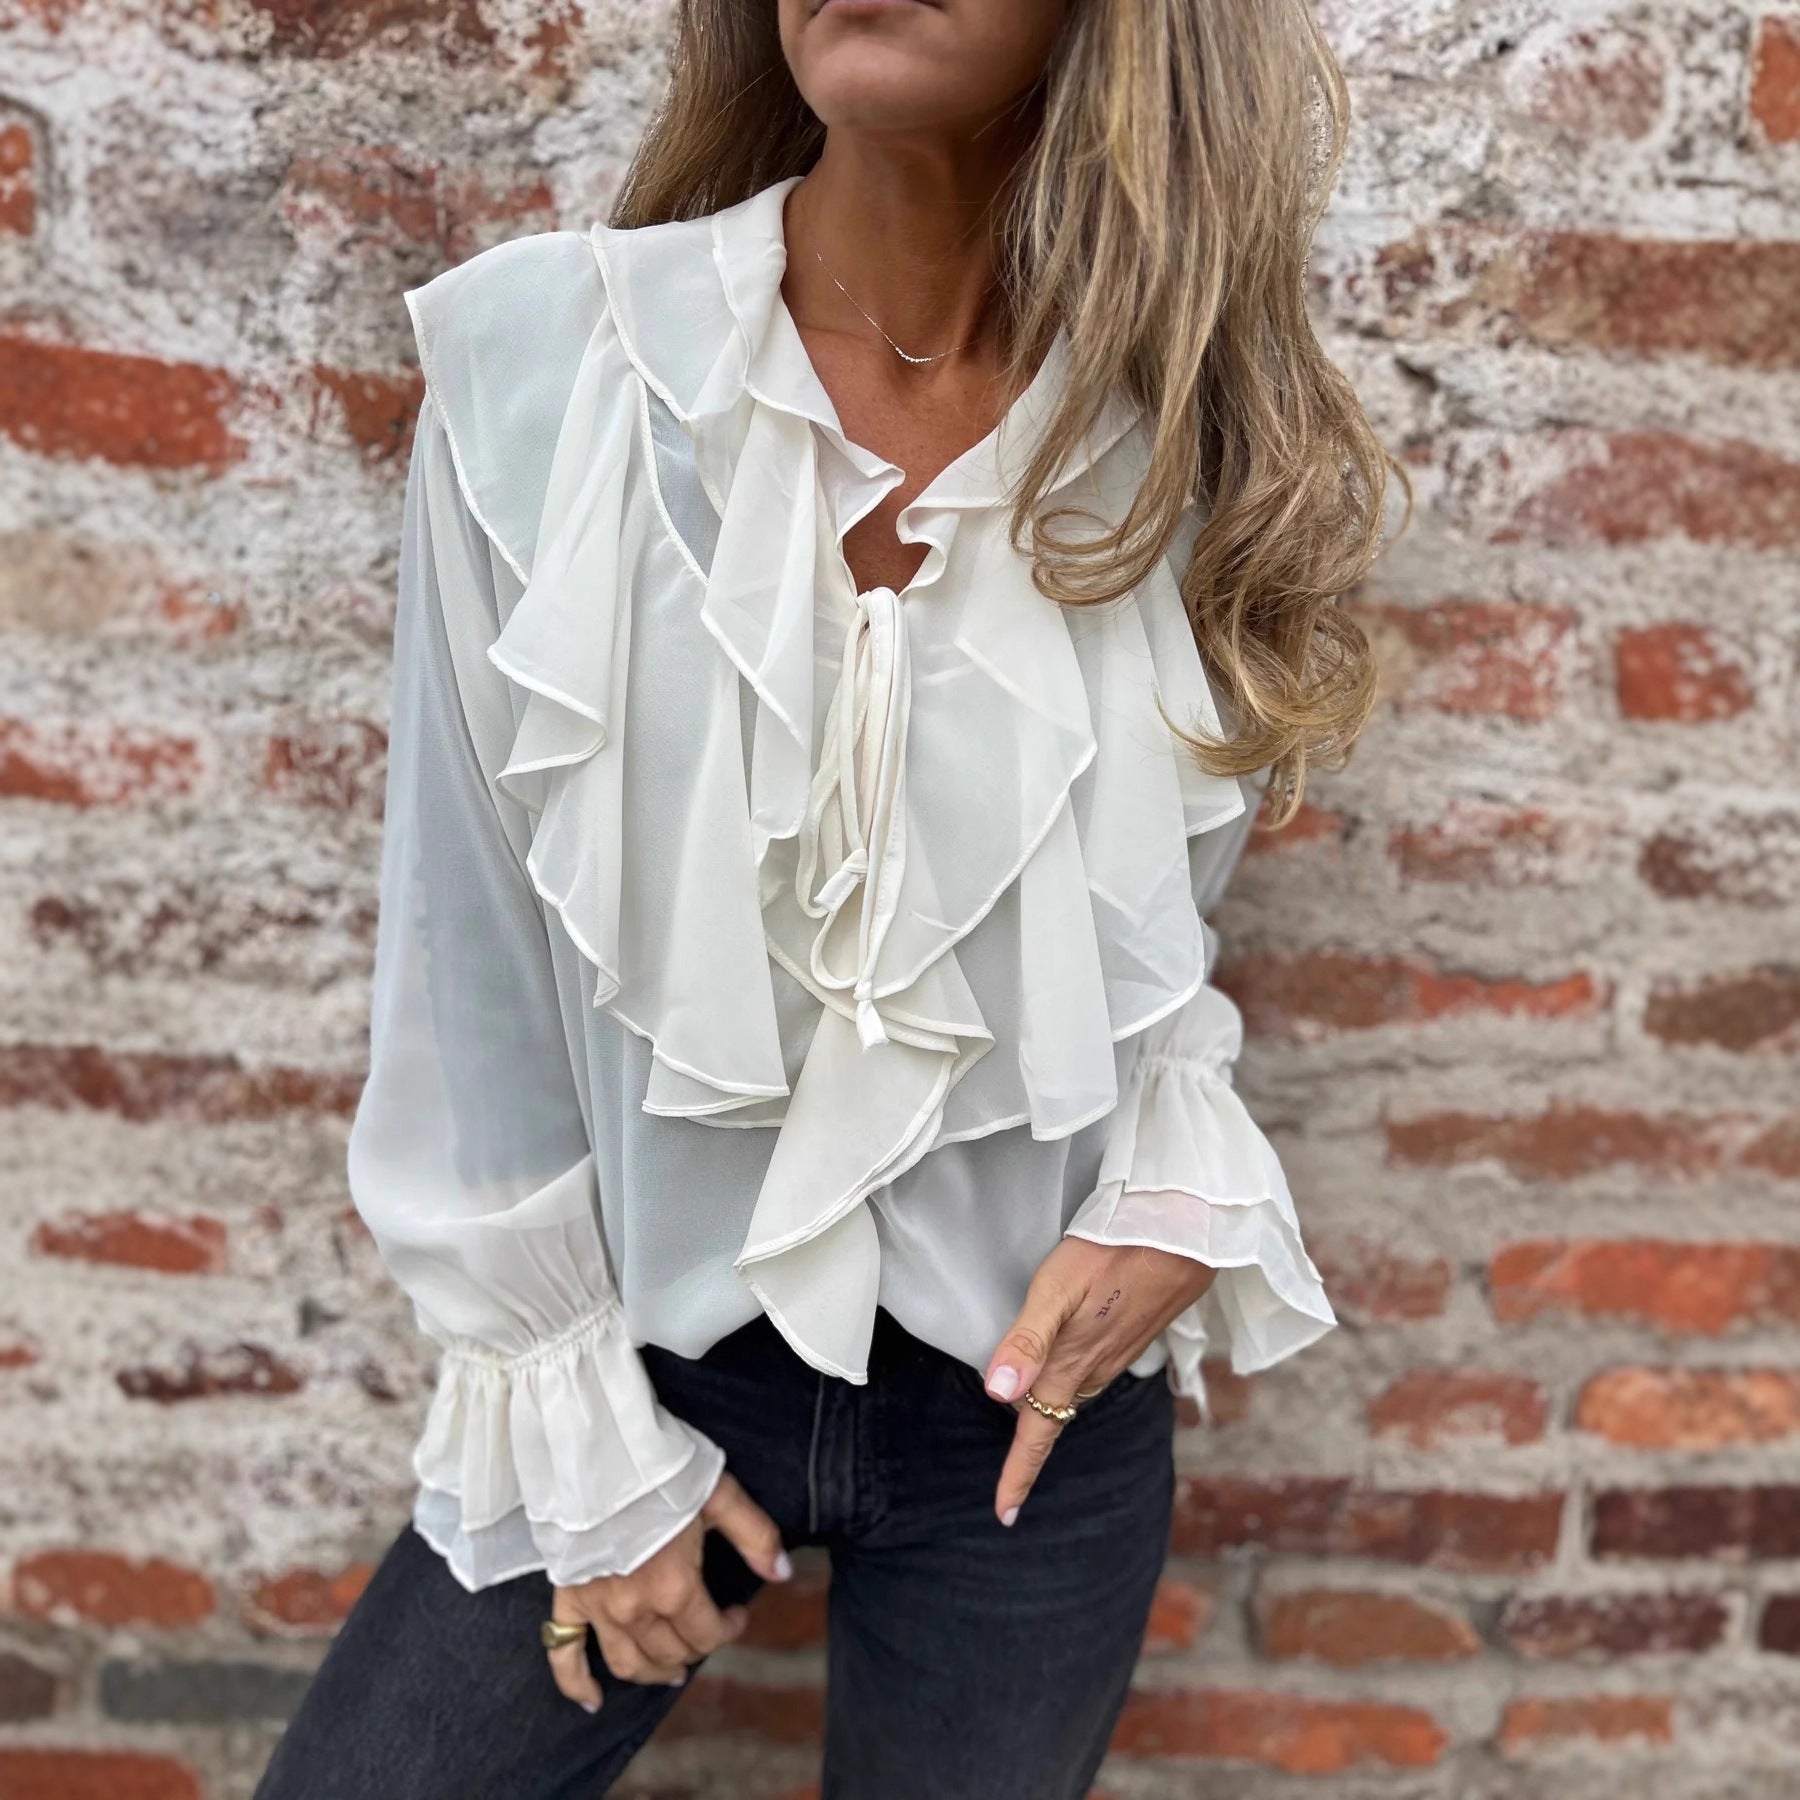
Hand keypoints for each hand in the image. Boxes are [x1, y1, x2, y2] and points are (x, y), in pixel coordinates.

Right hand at [544, 1470, 791, 1709]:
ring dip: (652, 1673)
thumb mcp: (720, 1495)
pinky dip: (578, 1684)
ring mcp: (597, 1608)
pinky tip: (593, 1700)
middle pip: (670, 1653)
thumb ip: (755, 1536)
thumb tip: (783, 1573)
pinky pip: (564, 1652)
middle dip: (694, 1648)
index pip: (708, 1634)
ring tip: (670, 1671)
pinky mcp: (567, 1597)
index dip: (729, 1628)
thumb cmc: (660, 1471)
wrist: (597, 1453)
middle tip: (705, 1632)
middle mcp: (635, 1609)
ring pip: (627, 1662)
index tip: (737, 1612)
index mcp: (675, 1588)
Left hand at [983, 1237, 1216, 1526]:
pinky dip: (1070, 1386)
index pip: (1038, 1434)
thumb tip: (997, 1395)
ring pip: (1072, 1397)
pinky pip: (1091, 1376)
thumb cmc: (1112, 1252)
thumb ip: (1027, 1341)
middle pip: (1051, 1418)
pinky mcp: (1128, 1339)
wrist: (1184, 1236)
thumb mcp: (1055, 1289)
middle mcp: (1094, 1371)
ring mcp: (1115, 1357)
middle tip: (1009, 1482)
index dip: (1017, 1474)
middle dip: (1030, 1449)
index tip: (1004, 1514)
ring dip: (1049, 1416)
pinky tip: (1065, 1373)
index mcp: (1071, 1366)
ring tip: (1029, 1435)